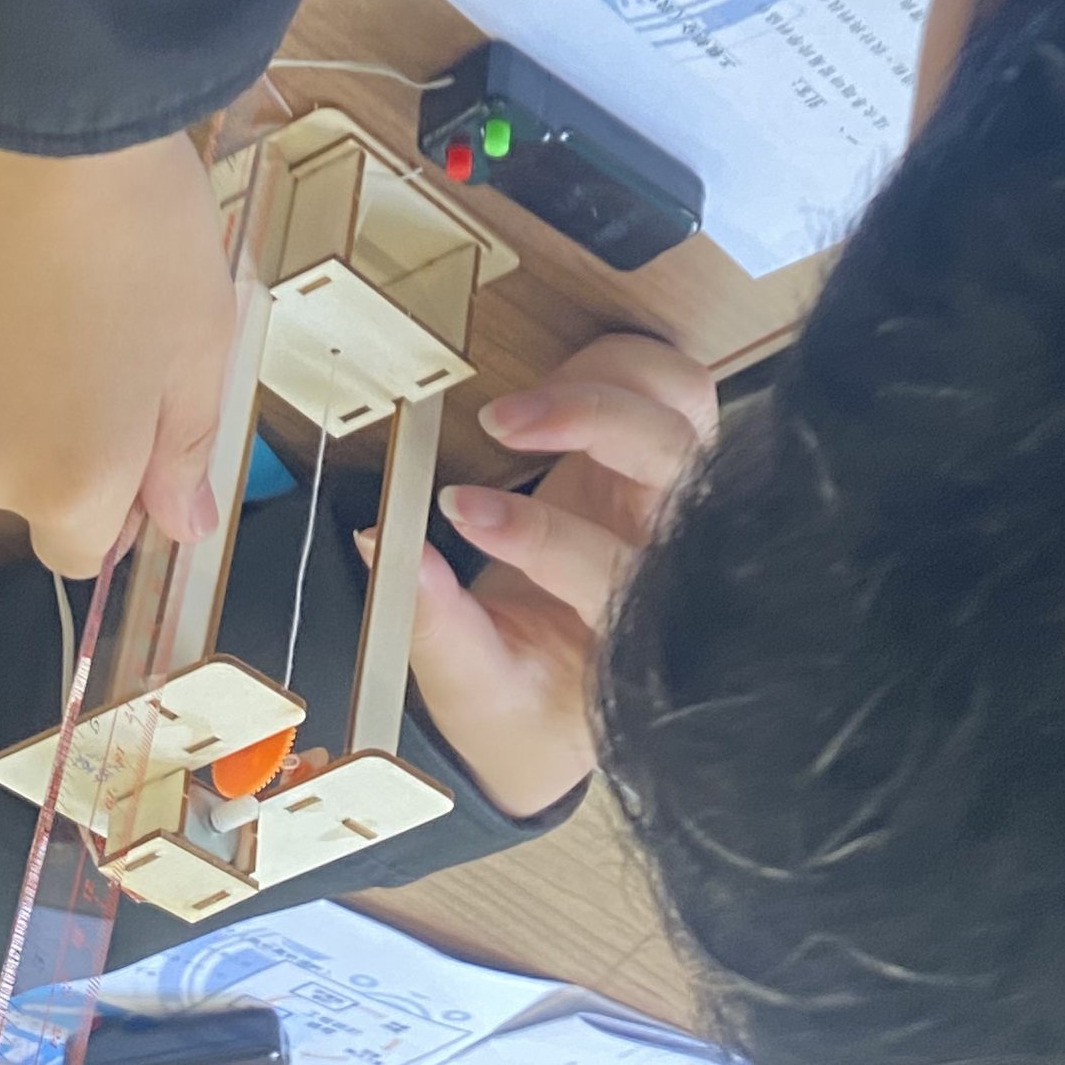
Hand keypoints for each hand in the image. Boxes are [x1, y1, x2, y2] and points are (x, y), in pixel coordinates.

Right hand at [0, 109, 234, 576]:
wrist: (24, 110)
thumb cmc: (135, 224)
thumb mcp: (197, 335)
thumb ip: (184, 447)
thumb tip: (179, 527)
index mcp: (65, 482)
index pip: (79, 550)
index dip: (110, 493)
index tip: (126, 419)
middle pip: (2, 480)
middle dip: (37, 427)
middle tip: (70, 320)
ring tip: (4, 276)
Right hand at [363, 332, 719, 817]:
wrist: (568, 698)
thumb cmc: (530, 698)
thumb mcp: (473, 686)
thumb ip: (435, 622)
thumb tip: (383, 543)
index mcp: (637, 627)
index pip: (608, 568)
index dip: (537, 534)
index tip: (458, 509)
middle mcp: (675, 552)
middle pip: (672, 460)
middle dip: (591, 419)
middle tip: (500, 419)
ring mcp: (676, 494)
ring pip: (681, 403)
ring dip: (606, 381)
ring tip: (520, 407)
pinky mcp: (660, 455)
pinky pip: (666, 384)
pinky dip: (613, 366)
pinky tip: (548, 391)